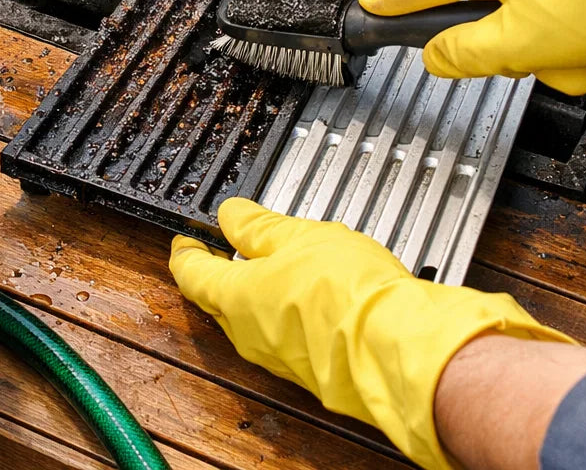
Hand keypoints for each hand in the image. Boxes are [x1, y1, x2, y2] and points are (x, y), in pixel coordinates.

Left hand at [171, 199, 572, 469]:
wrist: (400, 349)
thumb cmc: (348, 294)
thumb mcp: (298, 236)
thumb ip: (258, 226)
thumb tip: (230, 216)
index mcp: (234, 297)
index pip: (191, 272)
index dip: (186, 249)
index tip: (186, 238)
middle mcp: (248, 334)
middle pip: (218, 299)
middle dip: (220, 271)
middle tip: (226, 249)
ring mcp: (279, 357)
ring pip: (254, 320)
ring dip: (259, 292)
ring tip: (278, 265)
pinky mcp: (311, 370)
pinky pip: (288, 337)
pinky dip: (290, 313)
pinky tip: (313, 296)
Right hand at [358, 0, 585, 95]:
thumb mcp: (512, 42)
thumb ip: (463, 55)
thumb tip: (437, 57)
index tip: (372, 4)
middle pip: (493, 19)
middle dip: (518, 53)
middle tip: (529, 61)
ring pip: (541, 32)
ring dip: (561, 59)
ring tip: (584, 59)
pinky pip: (579, 30)